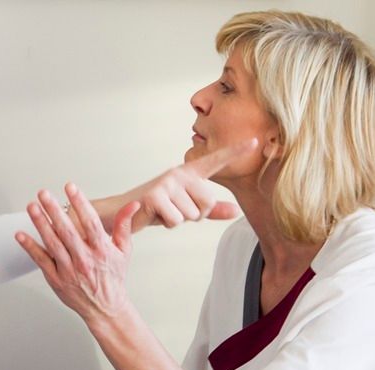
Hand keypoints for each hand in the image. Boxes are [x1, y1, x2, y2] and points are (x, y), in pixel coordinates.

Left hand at [19, 183, 138, 323]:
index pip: (90, 223)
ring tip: (31, 206)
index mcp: (102, 250)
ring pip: (52, 244)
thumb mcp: (123, 251)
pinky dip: (30, 247)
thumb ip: (124, 226)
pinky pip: (41, 261)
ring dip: (40, 224)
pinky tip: (20, 234)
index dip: (80, 203)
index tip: (70, 187)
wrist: (105, 308)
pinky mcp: (56, 280)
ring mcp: (69, 270)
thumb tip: (133, 204)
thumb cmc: (113, 277)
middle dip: (54, 210)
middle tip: (43, 193)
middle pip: (67, 231)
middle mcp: (85, 260)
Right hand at [120, 138, 255, 229]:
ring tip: (161, 212)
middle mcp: (179, 174)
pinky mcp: (156, 196)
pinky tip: (153, 215)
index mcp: (187, 174)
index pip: (214, 162)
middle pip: (207, 203)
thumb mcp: (184, 208)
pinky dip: (165, 223)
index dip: (235, 152)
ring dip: (176, 220)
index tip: (255, 140)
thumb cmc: (154, 209)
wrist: (120, 212)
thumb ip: (211, 210)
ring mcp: (167, 183)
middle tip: (173, 211)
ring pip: (191, 215)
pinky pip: (176, 220)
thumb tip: (237, 211)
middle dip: (193, 216)